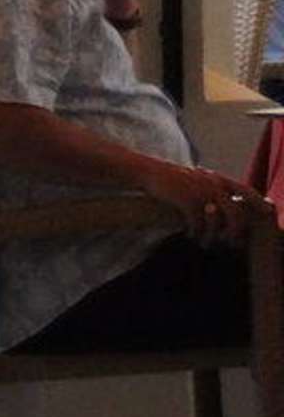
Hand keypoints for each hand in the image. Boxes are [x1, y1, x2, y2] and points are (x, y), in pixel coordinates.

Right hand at [136, 161, 266, 247]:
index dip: (258, 203)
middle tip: (231, 244)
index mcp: (217, 178)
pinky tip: (190, 235)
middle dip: (234, 233)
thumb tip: (227, 208)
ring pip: (217, 222)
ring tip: (205, 242)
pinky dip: (195, 232)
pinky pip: (198, 224)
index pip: (245, 191)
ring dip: (212, 236)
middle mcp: (213, 184)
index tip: (268, 212)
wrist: (148, 172)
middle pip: (236, 214)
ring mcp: (200, 192)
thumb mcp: (196, 179)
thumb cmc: (171, 179)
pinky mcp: (187, 200)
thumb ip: (213, 190)